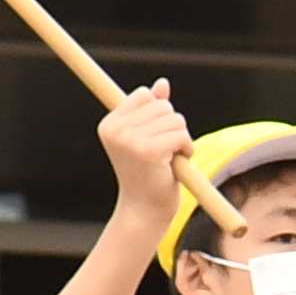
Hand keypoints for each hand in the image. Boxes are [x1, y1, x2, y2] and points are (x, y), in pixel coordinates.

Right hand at [97, 81, 197, 223]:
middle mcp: (115, 130)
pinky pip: (181, 135)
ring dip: (181, 139)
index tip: (151, 137)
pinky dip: (186, 148)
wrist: (144, 210)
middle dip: (172, 126)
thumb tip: (162, 84)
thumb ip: (153, 109)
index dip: (157, 114)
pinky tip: (175, 164)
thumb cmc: (147, 175)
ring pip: (175, 119)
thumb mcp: (147, 137)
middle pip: (162, 105)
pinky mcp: (148, 151)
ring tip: (169, 158)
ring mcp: (130, 141)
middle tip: (163, 151)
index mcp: (109, 124)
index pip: (144, 95)